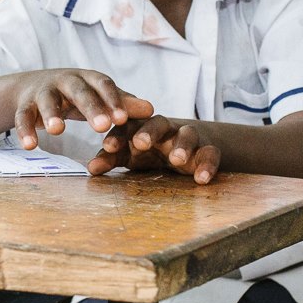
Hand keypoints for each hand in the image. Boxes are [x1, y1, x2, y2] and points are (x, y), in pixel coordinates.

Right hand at [13, 69, 154, 149]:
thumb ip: (122, 104)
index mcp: (87, 79)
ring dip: (52, 115)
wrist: (32, 86)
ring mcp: (43, 92)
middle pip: (78, 91)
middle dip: (90, 107)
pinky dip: (25, 130)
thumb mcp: (98, 97)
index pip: (103, 84)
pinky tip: (30, 146)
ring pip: (47, 101)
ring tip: (58, 131)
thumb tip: (152, 110)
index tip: (123, 119)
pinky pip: (23, 117)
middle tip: (103, 126)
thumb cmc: (75, 94)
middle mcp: (65, 81)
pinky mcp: (24, 105)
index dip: (113, 100)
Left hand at [91, 114, 221, 183]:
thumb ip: (111, 159)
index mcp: (141, 127)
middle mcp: (165, 129)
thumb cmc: (149, 151)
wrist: (187, 148)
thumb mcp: (128, 155)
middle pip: (158, 122)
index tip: (108, 146)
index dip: (118, 135)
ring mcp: (187, 138)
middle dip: (149, 132)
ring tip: (176, 159)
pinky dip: (208, 165)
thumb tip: (91, 170)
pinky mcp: (207, 149)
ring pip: (188, 134)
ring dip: (182, 146)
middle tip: (140, 143)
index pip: (128, 126)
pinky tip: (201, 179)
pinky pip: (211, 153)